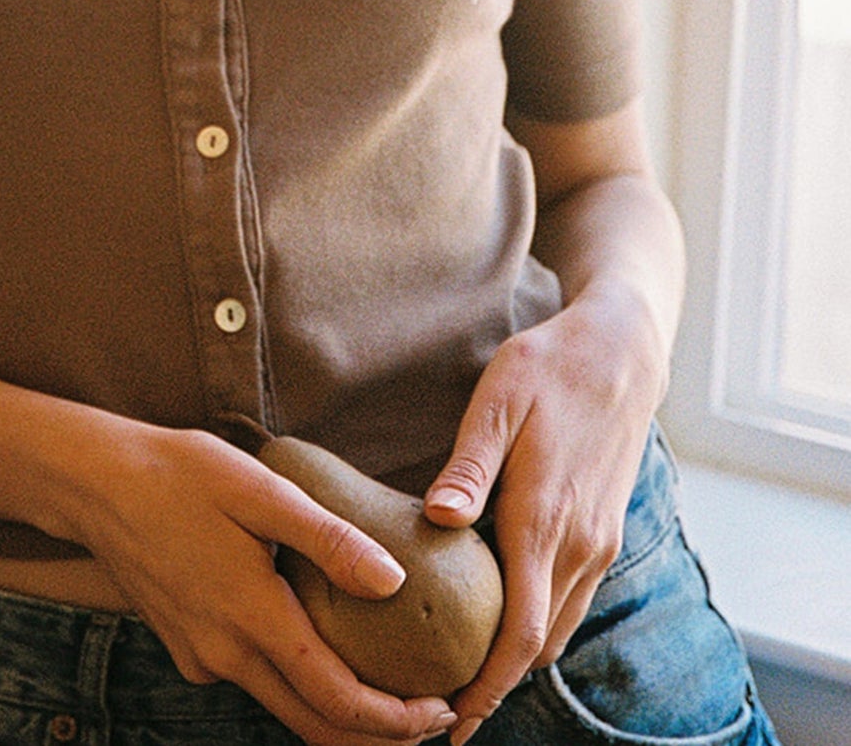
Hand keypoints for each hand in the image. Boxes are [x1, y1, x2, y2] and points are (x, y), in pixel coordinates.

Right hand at [59, 417, 458, 744]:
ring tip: (388, 691)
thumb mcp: (260, 489)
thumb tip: (394, 582)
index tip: (440, 711)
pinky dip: (294, 682)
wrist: (96, 484)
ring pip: (282, 707)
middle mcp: (225, 654)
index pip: (336, 699)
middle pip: (314, 725)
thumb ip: (328, 539)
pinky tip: (315, 647)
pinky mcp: (187, 650)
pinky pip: (250, 679)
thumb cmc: (181, 473)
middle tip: (430, 720)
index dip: (394, 721)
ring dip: (337, 713)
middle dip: (377, 736)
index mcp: (252, 616)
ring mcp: (202, 658)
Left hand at [419, 284, 663, 744]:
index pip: (518, 631)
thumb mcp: (499, 398)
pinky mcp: (604, 533)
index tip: (452, 723)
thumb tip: (438, 519)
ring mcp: (598, 543)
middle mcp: (580, 545)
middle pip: (537, 645)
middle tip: (439, 703)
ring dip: (518, 656)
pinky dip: (538, 623)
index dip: (486, 686)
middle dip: (495, 683)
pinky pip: (571, 599)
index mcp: (545, 518)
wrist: (622, 351)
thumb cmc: (548, 366)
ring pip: (558, 627)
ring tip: (465, 670)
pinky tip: (500, 614)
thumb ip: (469, 464)